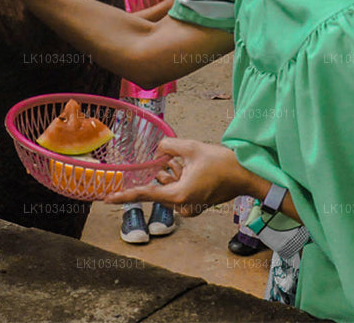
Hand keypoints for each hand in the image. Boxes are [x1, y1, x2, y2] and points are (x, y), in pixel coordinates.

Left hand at [104, 138, 260, 216]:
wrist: (246, 176)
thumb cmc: (222, 163)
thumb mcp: (192, 148)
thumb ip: (169, 146)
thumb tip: (158, 149)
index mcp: (179, 195)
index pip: (146, 194)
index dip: (124, 196)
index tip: (107, 199)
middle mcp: (182, 204)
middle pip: (159, 189)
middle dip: (161, 174)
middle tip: (172, 162)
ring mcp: (190, 206)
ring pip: (169, 188)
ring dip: (173, 175)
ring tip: (186, 164)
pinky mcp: (196, 203)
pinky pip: (178, 191)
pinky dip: (179, 178)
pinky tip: (189, 168)